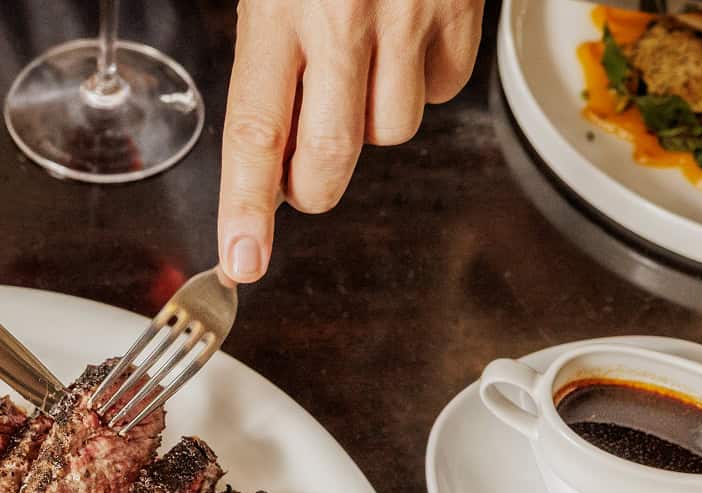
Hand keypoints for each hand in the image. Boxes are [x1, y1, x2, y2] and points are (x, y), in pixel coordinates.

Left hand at [215, 0, 482, 283]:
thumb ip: (270, 59)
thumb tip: (271, 153)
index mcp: (278, 10)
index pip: (256, 131)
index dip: (246, 206)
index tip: (242, 259)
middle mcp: (342, 19)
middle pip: (329, 155)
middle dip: (312, 186)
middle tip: (302, 171)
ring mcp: (407, 18)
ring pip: (393, 131)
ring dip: (372, 123)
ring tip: (360, 65)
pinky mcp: (460, 13)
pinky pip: (444, 89)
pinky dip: (424, 84)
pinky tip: (404, 43)